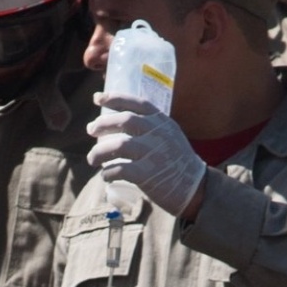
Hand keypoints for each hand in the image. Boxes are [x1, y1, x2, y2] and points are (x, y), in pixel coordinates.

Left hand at [87, 93, 207, 216]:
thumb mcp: (170, 135)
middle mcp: (158, 134)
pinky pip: (119, 169)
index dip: (115, 98)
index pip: (136, 103)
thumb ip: (150, 127)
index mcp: (162, 121)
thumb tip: (118, 122)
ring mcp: (153, 153)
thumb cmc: (177, 162)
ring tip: (92, 159)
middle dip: (102, 124)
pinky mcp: (147, 174)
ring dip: (99, 152)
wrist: (196, 188)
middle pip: (124, 121)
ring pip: (117, 145)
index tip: (98, 98)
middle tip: (90, 129)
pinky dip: (108, 173)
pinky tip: (105, 175)